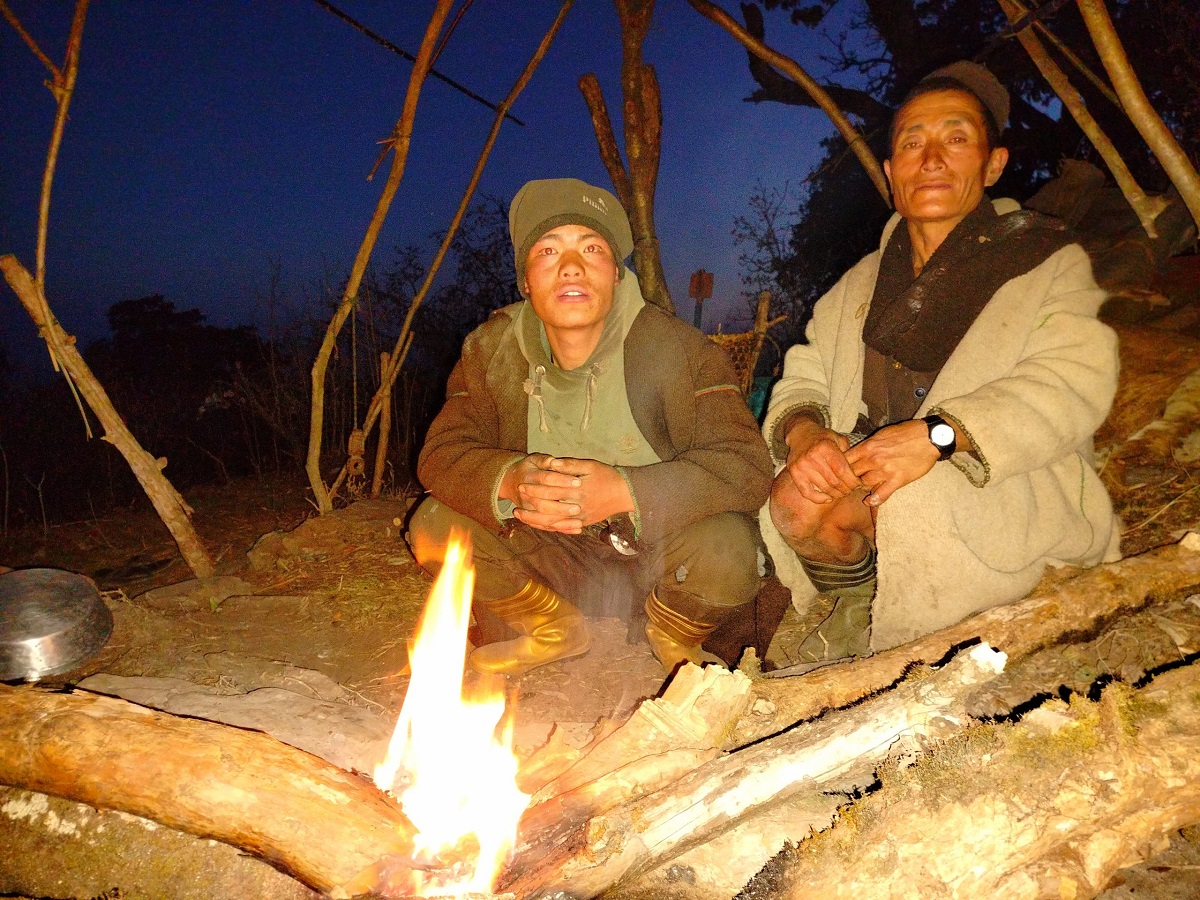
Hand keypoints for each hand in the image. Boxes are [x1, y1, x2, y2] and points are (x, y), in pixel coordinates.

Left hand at [501, 455, 632, 532]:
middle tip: (517, 503)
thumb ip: (569, 465)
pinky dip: (548, 527)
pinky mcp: (583, 523)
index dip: (534, 488)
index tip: (521, 484)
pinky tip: (537, 524)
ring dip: (534, 520)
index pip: (550, 490)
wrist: (626, 494)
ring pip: (552, 522)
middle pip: (548, 508)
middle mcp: (577, 506)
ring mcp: (579, 517)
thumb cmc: (607, 476)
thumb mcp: (590, 465)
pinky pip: (562, 528)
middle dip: (530, 504)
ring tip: (520, 516)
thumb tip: (551, 463)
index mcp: (577, 490)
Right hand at [783, 417, 860, 504]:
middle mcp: (812, 457)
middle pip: (834, 482)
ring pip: (824, 489)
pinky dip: (819, 499)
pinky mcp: (794, 474)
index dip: (853, 481)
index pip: (843, 471)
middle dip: (846, 489)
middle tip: (851, 490)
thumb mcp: (838, 439)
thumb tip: (858, 473)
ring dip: (836, 494)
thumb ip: (849, 453)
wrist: (800, 434)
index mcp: (826, 447)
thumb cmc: (823, 438)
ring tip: (841, 492)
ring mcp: (802, 467)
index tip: (858, 484)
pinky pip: (807, 493)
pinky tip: (828, 498)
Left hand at [844, 420, 940, 505]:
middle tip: (848, 483)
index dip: (840, 467)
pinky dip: (874, 500)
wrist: (930, 437)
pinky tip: (870, 501)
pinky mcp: (898, 480)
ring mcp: (885, 470)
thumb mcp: (882, 434)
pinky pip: (882, 494)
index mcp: (868, 446)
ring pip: (864, 484)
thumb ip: (868, 445)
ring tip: (862, 488)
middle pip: (851, 474)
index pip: (845, 460)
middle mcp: (874, 459)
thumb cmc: (906, 433)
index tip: (840, 471)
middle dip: (848, 479)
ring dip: (862, 487)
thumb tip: (856, 453)